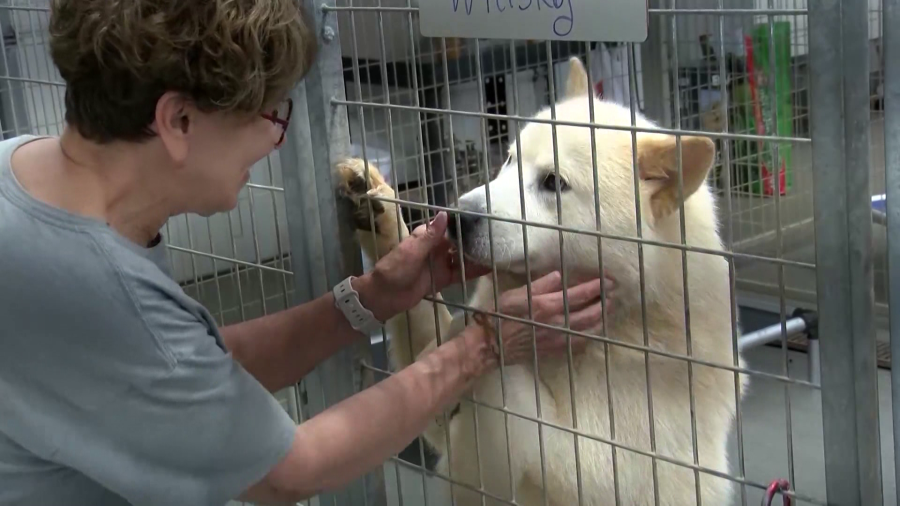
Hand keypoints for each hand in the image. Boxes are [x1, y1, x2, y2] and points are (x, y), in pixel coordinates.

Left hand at [356, 211, 489, 320]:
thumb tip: (445, 213)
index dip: (465, 223)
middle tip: (497, 236)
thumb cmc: (394, 270)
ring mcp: (440, 263)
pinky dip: (472, 271)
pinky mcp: (442, 279)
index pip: (449, 226)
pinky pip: (460, 274)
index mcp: (427, 237)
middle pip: (458, 242)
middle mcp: (436, 248)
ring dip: (476, 255)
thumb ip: (430, 235)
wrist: (384, 297)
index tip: (484, 219)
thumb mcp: (412, 251)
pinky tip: (487, 269)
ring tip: (496, 251)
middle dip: (474, 239)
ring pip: (462, 257)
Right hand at [462, 270, 615, 374]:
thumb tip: (559, 275)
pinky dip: (592, 334)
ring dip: (602, 318)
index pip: (580, 295)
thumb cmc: (501, 315)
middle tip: (614, 294)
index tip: (609, 280)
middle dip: (605, 302)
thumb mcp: (516, 294)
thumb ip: (539, 285)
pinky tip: (595, 329)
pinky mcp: (557, 350)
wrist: (493, 344)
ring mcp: (559, 339)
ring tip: (609, 309)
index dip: (597, 287)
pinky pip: (581, 343)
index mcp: (547, 306)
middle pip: (591, 313)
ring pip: (590, 329)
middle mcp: (557, 323)